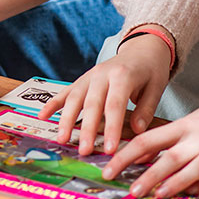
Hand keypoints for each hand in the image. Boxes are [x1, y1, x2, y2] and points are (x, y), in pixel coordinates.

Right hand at [37, 33, 171, 155]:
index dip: (111, 128)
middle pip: (92, 104)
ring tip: (62, 140)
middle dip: (87, 129)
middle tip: (84, 151)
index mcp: (123, 76)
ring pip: (74, 99)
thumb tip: (137, 131)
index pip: (115, 105)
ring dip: (66, 120)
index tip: (110, 149)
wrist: (142, 48)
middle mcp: (102, 74)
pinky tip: (42, 116)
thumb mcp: (157, 87)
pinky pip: (65, 92)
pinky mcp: (81, 79)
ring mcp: (89, 76)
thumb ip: (146, 110)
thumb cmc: (150, 71)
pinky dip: (52, 104)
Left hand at [100, 89, 198, 197]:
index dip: (126, 155)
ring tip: (157, 195)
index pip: (148, 140)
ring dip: (175, 182)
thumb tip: (137, 158)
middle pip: (171, 157)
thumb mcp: (188, 122)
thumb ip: (165, 140)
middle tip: (131, 191)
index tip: (108, 170)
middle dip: (149, 175)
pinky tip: (191, 193)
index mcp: (183, 126)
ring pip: (195, 167)